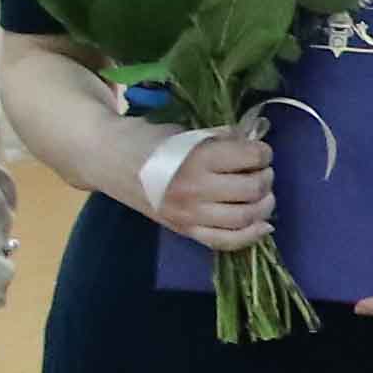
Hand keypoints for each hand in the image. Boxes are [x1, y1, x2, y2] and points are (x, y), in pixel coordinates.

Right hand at [137, 126, 273, 249]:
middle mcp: (196, 189)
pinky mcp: (184, 230)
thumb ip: (219, 138)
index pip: (251, 158)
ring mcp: (190, 214)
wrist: (107, 159)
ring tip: (262, 194)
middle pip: (253, 189)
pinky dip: (250, 236)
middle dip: (266, 177)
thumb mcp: (185, 130)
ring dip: (264, 205)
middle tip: (261, 170)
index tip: (260, 150)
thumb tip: (251, 143)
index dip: (263, 152)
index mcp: (197, 158)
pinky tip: (262, 225)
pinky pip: (225, 241)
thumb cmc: (146, 140)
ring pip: (245, 218)